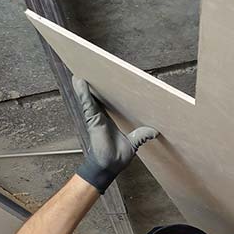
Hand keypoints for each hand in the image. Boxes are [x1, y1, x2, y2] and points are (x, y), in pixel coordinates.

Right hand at [73, 77, 157, 192]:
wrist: (110, 166)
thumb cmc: (117, 156)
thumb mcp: (133, 143)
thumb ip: (141, 135)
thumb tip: (154, 132)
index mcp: (109, 119)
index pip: (109, 101)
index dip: (109, 91)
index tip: (109, 78)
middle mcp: (100, 116)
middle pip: (98, 97)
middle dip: (95, 84)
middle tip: (93, 67)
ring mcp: (95, 117)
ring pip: (90, 98)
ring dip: (85, 86)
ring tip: (81, 71)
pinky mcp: (92, 120)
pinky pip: (87, 104)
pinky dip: (83, 93)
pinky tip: (79, 82)